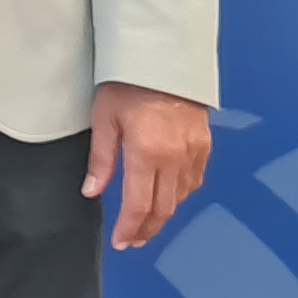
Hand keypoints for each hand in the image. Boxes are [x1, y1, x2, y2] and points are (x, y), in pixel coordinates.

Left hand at [82, 80, 212, 248]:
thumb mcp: (104, 119)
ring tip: (147, 224)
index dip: (130, 229)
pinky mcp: (204, 143)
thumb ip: (101, 160)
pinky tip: (169, 197)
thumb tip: (92, 191)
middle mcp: (175, 158)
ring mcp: (194, 152)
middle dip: (147, 230)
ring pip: (182, 198)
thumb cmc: (128, 83)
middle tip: (133, 241)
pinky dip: (182, 195)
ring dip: (165, 215)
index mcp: (147, 154)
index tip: (121, 242)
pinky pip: (195, 180)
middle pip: (164, 209)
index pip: (140, 206)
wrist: (163, 55)